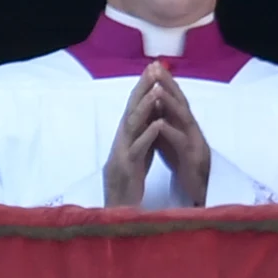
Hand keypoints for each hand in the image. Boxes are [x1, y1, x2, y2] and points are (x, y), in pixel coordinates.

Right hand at [103, 64, 162, 207]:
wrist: (119, 210)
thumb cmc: (131, 179)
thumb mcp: (139, 150)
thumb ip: (144, 132)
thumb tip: (154, 110)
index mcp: (127, 136)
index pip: (134, 107)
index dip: (143, 87)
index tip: (153, 68)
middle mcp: (121, 141)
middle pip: (131, 111)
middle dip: (141, 89)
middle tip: (151, 69)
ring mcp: (122, 153)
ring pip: (132, 126)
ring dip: (144, 107)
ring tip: (156, 91)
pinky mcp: (127, 168)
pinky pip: (137, 150)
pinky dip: (148, 135)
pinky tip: (158, 124)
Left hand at [146, 62, 212, 207]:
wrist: (197, 192)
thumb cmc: (183, 165)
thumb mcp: (171, 140)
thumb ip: (163, 123)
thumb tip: (152, 105)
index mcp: (184, 125)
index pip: (174, 99)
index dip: (165, 82)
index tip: (152, 66)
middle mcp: (191, 129)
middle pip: (180, 102)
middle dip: (168, 84)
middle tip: (156, 68)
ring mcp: (194, 142)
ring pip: (182, 119)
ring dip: (169, 103)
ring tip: (157, 89)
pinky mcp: (192, 158)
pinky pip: (181, 143)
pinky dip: (170, 132)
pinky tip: (160, 124)